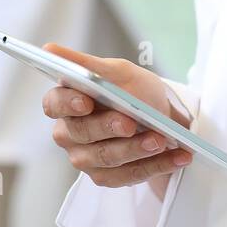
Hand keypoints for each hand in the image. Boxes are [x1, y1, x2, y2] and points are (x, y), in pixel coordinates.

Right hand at [42, 44, 191, 198]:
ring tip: (162, 139)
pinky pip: (128, 176)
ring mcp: (85, 158)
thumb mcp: (116, 71)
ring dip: (137, 149)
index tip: (87, 101)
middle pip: (82, 133)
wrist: (160, 115)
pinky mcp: (106, 177)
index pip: (54, 104)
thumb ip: (85, 64)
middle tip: (132, 122)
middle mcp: (69, 133)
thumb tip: (49, 48)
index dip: (67, 104)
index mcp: (65, 102)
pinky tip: (177, 156)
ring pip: (107, 158)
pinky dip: (156, 165)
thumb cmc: (132, 89)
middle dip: (108, 127)